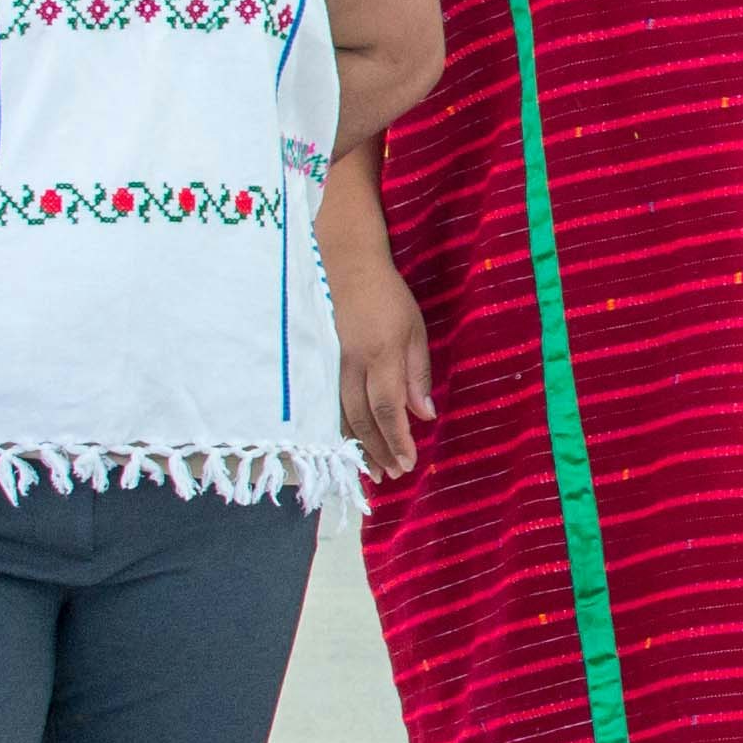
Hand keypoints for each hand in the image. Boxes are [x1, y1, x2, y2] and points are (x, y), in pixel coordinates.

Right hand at [335, 251, 439, 479]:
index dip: (397, 440)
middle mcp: (351, 366)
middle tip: (393, 475)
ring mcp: (329, 366)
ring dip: (358, 447)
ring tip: (374, 469)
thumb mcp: (414, 331)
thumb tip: (425, 415)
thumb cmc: (387, 297)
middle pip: (362, 420)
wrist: (343, 267)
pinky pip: (328, 405)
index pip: (388, 409)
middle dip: (378, 451)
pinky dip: (340, 429)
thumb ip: (417, 374)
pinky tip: (349, 443)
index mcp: (381, 356)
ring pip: (341, 417)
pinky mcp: (318, 364)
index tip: (409, 464)